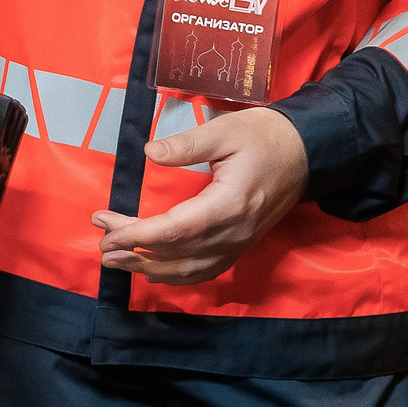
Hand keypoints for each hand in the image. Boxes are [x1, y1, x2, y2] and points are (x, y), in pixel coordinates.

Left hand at [93, 107, 306, 284]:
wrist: (306, 154)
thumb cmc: (265, 137)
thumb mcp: (226, 130)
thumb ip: (186, 144)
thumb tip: (149, 153)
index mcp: (228, 205)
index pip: (173, 231)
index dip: (136, 234)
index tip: (106, 226)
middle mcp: (233, 234)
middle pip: (175, 255)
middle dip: (134, 253)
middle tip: (101, 245)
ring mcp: (238, 245)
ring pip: (188, 271)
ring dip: (149, 269)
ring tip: (117, 261)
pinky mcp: (240, 247)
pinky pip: (203, 272)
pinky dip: (174, 276)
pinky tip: (153, 270)